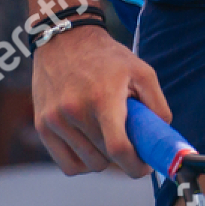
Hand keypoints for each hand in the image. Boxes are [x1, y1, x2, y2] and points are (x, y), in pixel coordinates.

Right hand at [32, 25, 172, 177]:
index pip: (118, 148)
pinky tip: (92, 146)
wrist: (65, 38)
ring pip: (87, 164)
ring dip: (103, 160)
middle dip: (123, 159)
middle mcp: (74, 111)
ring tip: (109, 138)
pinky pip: (67, 164)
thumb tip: (161, 135)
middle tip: (131, 145)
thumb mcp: (142, 71)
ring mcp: (55, 120)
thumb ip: (157, 104)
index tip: (144, 167)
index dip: (135, 166)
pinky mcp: (42, 125)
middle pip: (105, 158)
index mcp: (102, 97)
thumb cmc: (107, 57)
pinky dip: (82, 163)